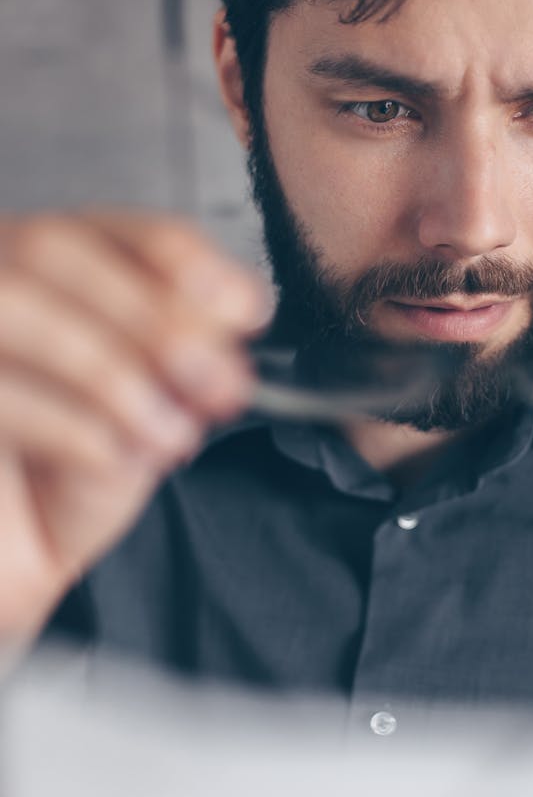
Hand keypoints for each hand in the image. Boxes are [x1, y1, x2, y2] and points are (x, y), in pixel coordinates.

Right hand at [0, 208, 269, 636]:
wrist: (8, 568)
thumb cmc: (66, 487)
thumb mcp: (145, 416)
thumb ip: (179, 366)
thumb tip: (228, 329)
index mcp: (42, 274)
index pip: (106, 228)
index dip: (177, 256)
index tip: (244, 308)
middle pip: (56, 248)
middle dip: (153, 315)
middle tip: (221, 381)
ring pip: (14, 304)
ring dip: (110, 370)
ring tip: (170, 435)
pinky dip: (67, 422)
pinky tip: (112, 456)